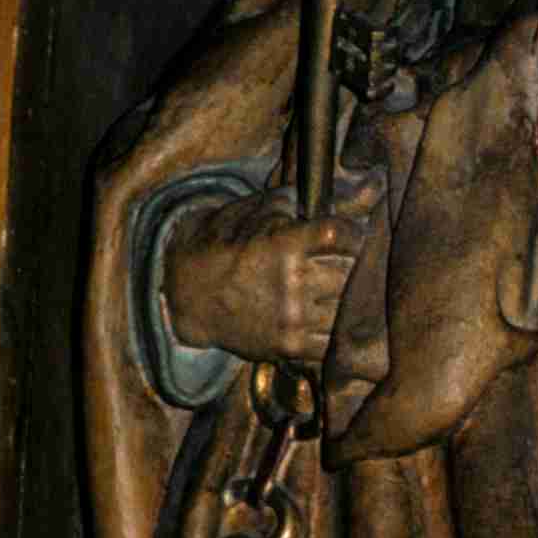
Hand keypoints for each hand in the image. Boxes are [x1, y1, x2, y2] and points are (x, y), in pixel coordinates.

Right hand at [162, 172, 381, 368]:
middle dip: (351, 264)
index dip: (352, 233)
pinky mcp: (292, 345)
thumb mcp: (242, 214)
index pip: (340, 235)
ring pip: (348, 305)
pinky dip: (336, 328)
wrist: (185, 299)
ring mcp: (293, 317)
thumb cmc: (217, 249)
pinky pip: (335, 338)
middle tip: (345, 264)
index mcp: (281, 245)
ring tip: (339, 291)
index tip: (351, 237)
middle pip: (351, 270)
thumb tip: (319, 191)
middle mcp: (291, 282)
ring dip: (346, 297)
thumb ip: (282, 201)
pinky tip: (327, 317)